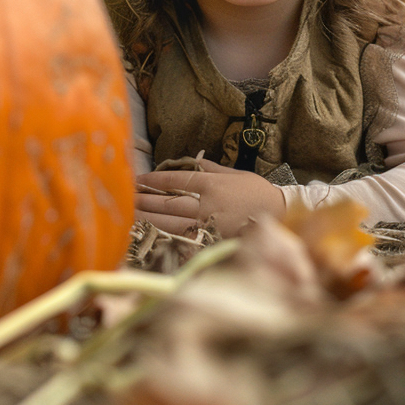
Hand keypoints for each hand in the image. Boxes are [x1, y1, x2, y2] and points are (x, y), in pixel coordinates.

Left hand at [135, 158, 285, 236]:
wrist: (280, 217)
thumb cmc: (257, 193)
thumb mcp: (235, 174)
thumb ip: (210, 168)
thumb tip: (191, 160)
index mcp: (212, 185)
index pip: (175, 181)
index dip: (153, 180)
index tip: (137, 179)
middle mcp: (207, 205)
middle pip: (167, 203)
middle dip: (144, 201)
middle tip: (123, 198)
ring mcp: (209, 227)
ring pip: (171, 223)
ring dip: (148, 219)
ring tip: (129, 216)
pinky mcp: (212, 244)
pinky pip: (182, 241)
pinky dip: (164, 238)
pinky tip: (149, 236)